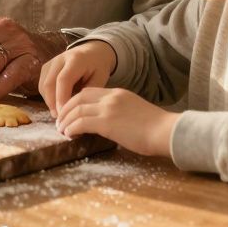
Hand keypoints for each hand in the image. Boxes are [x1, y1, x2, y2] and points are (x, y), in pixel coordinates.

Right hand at [39, 41, 116, 118]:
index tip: (64, 114)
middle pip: (49, 83)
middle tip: (60, 119)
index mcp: (75, 59)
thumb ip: (88, 93)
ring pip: (43, 86)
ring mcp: (50, 63)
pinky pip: (43, 86)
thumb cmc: (98, 67)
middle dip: (53, 103)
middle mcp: (59, 59)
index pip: (63, 80)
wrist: (92, 52)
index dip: (61, 98)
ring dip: (49, 102)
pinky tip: (57, 105)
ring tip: (60, 114)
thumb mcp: (100, 79)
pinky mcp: (45, 68)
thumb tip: (75, 112)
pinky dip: (48, 98)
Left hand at [55, 87, 177, 156]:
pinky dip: (71, 128)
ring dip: (65, 120)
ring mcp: (108, 109)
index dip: (75, 101)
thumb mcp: (134, 112)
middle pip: (78, 98)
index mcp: (118, 93)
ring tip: (61, 130)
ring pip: (76, 110)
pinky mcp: (107, 123)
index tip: (69, 112)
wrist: (166, 132)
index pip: (89, 92)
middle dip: (65, 109)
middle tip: (60, 121)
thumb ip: (119, 112)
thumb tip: (108, 123)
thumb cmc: (156, 128)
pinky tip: (69, 134)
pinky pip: (80, 122)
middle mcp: (111, 98)